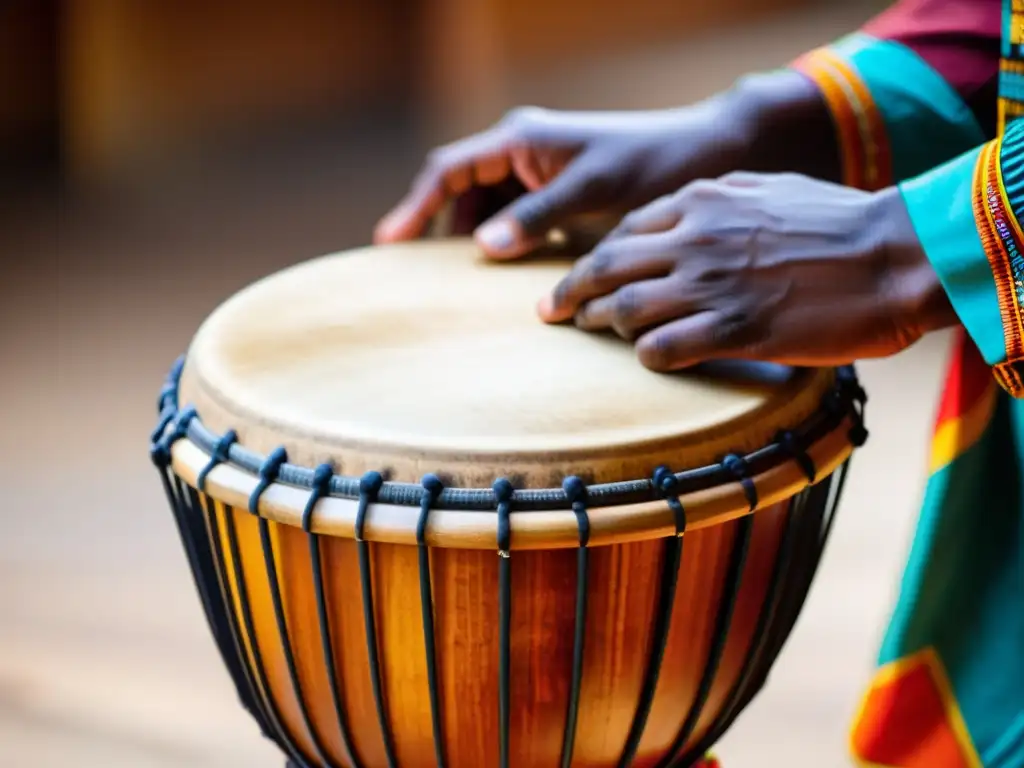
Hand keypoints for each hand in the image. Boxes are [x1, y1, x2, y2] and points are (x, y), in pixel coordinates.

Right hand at [373, 72, 832, 259]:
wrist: (705, 155)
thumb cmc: (652, 165)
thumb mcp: (594, 191)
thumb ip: (538, 216)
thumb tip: (480, 245)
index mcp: (521, 139)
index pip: (450, 170)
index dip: (416, 205)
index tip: (389, 244)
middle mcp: (522, 152)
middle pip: (460, 193)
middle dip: (438, 230)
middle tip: (414, 279)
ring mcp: (539, 176)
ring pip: (485, 211)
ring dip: (470, 242)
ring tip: (451, 287)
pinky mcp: (557, 198)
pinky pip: (513, 223)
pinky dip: (502, 248)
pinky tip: (498, 280)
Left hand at [539, 173, 956, 369]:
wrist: (896, 255)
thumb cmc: (839, 222)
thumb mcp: (769, 188)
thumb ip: (718, 197)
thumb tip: (682, 210)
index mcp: (703, 202)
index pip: (623, 232)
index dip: (593, 257)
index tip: (578, 275)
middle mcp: (696, 241)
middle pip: (607, 267)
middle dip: (570, 290)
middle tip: (548, 311)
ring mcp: (713, 287)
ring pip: (626, 308)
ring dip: (601, 322)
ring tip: (589, 332)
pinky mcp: (735, 331)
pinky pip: (664, 348)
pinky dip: (646, 354)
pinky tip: (645, 358)